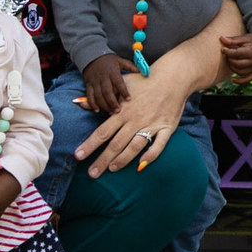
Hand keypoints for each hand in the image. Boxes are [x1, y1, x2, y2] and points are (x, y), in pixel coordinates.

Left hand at [74, 64, 186, 178]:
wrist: (172, 77)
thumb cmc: (144, 81)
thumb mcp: (121, 85)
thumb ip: (100, 97)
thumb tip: (79, 102)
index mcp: (122, 111)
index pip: (103, 131)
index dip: (90, 144)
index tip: (78, 156)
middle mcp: (135, 120)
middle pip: (116, 144)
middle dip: (102, 160)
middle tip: (92, 174)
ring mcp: (151, 124)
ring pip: (134, 146)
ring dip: (122, 160)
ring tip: (111, 169)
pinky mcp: (167, 127)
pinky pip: (159, 145)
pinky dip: (150, 156)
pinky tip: (141, 166)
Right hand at [81, 53, 130, 115]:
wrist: (92, 55)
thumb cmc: (108, 60)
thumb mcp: (120, 60)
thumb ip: (130, 66)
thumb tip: (142, 71)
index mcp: (112, 71)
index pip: (118, 82)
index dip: (123, 91)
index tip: (129, 99)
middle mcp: (103, 77)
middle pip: (107, 91)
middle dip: (112, 102)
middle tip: (118, 111)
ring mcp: (95, 82)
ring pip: (98, 95)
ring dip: (104, 105)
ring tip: (110, 112)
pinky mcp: (89, 84)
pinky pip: (89, 95)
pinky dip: (92, 103)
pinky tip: (97, 110)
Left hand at [220, 27, 251, 80]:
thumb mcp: (245, 38)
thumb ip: (233, 40)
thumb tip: (221, 39)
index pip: (235, 54)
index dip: (227, 52)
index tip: (223, 49)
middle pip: (237, 63)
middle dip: (229, 59)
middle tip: (227, 54)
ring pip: (240, 72)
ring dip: (232, 67)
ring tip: (231, 60)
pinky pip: (247, 79)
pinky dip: (239, 81)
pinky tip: (232, 79)